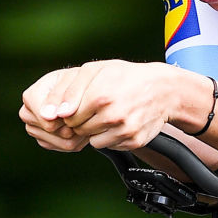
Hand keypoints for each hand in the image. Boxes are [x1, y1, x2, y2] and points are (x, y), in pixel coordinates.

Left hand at [18, 60, 185, 152]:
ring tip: (108, 114)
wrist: (162, 90)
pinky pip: (109, 146)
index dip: (71, 110)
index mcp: (99, 97)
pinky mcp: (133, 142)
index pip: (67, 116)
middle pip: (78, 129)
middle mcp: (112, 116)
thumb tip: (56, 114)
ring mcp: (124, 131)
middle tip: (97, 108)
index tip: (81, 103)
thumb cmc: (124, 77)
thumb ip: (70, 89)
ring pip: (92, 141)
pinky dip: (110, 137)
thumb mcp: (95, 71)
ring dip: (95, 130)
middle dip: (83, 120)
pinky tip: (119, 123)